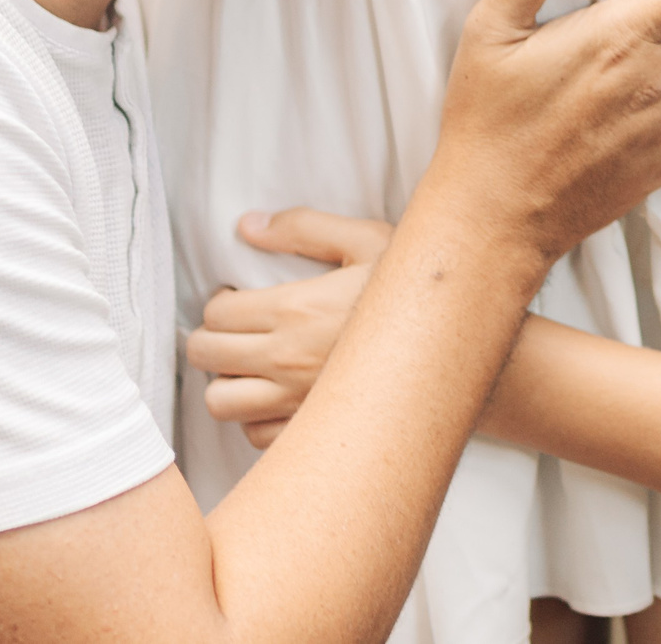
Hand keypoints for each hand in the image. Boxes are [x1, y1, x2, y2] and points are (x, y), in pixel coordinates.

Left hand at [189, 209, 392, 449]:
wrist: (453, 350)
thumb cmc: (410, 294)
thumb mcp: (365, 241)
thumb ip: (303, 228)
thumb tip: (248, 226)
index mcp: (293, 311)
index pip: (217, 315)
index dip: (218, 304)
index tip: (235, 301)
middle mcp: (287, 361)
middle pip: (207, 357)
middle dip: (210, 340)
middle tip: (232, 331)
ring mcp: (296, 403)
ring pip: (222, 403)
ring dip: (226, 382)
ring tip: (247, 366)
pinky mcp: (312, 431)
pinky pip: (256, 436)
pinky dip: (255, 418)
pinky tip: (275, 397)